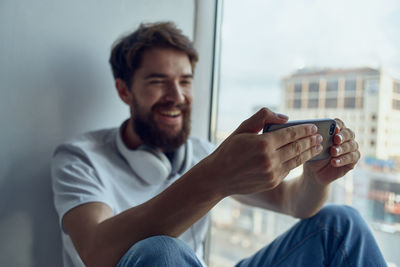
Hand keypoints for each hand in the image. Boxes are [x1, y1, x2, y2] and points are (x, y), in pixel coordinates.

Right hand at [207, 108, 322, 195]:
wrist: (218, 177)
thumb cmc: (229, 149)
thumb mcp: (242, 128)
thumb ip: (263, 117)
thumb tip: (285, 118)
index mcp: (263, 143)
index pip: (291, 134)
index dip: (304, 130)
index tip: (313, 126)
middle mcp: (270, 159)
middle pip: (297, 147)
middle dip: (311, 140)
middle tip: (320, 136)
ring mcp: (272, 172)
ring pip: (297, 160)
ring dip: (309, 152)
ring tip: (318, 147)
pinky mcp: (272, 182)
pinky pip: (289, 170)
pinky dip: (298, 162)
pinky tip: (303, 157)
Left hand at [303, 118, 360, 185]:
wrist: (314, 172)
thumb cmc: (313, 156)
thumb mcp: (312, 147)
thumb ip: (316, 139)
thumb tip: (316, 132)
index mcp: (335, 131)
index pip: (339, 124)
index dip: (338, 125)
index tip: (334, 128)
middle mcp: (345, 138)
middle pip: (349, 133)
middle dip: (343, 136)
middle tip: (336, 140)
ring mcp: (350, 149)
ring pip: (352, 145)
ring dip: (342, 148)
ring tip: (333, 152)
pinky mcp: (352, 160)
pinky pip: (352, 158)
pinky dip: (343, 159)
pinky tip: (334, 162)